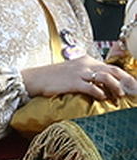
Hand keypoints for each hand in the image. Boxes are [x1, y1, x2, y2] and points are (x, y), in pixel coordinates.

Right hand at [21, 57, 136, 99]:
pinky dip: (100, 93)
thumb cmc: (50, 78)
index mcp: (86, 60)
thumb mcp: (70, 71)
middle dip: (126, 80)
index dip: (123, 76)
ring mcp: (79, 73)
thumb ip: (85, 74)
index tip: (131, 84)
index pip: (110, 67)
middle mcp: (85, 64)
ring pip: (106, 78)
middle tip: (133, 90)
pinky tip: (103, 98)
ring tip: (119, 96)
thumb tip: (97, 84)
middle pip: (113, 70)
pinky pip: (92, 87)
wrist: (33, 79)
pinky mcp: (73, 82)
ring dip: (115, 87)